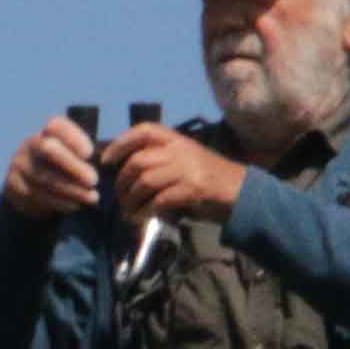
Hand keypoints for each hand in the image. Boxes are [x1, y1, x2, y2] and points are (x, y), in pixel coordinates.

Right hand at [0, 116, 97, 217]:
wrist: (31, 188)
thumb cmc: (64, 168)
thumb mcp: (73, 155)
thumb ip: (87, 154)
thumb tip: (110, 160)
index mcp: (47, 132)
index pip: (56, 126)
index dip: (73, 138)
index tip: (90, 154)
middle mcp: (30, 144)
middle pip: (48, 150)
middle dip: (73, 166)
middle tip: (94, 180)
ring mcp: (19, 165)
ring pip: (44, 177)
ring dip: (71, 189)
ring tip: (92, 198)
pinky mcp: (13, 186)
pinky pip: (37, 195)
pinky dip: (59, 202)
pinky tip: (75, 206)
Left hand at [101, 120, 247, 226]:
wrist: (243, 192)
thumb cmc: (209, 178)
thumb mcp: (184, 160)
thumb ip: (159, 160)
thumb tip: (124, 171)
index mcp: (177, 140)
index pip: (144, 131)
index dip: (121, 143)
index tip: (106, 160)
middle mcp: (181, 150)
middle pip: (137, 161)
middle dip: (122, 182)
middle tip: (120, 198)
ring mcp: (188, 168)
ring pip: (145, 181)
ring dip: (131, 200)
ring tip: (129, 212)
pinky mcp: (193, 188)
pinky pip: (159, 199)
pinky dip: (145, 211)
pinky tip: (142, 217)